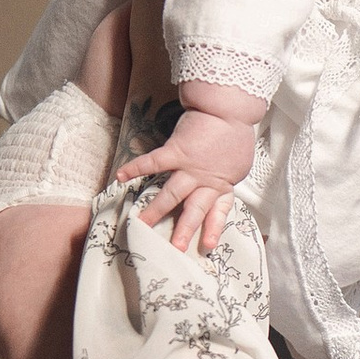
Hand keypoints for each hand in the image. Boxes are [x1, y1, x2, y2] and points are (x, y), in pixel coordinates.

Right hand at [124, 104, 256, 251]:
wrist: (229, 109)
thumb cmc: (235, 135)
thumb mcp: (239, 163)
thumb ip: (227, 177)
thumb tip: (221, 183)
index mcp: (222, 185)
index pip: (218, 212)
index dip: (213, 229)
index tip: (208, 246)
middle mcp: (205, 181)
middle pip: (193, 210)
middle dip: (184, 230)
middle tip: (175, 248)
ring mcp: (189, 167)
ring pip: (171, 193)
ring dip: (156, 209)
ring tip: (141, 223)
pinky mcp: (176, 151)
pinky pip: (153, 162)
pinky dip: (135, 168)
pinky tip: (120, 177)